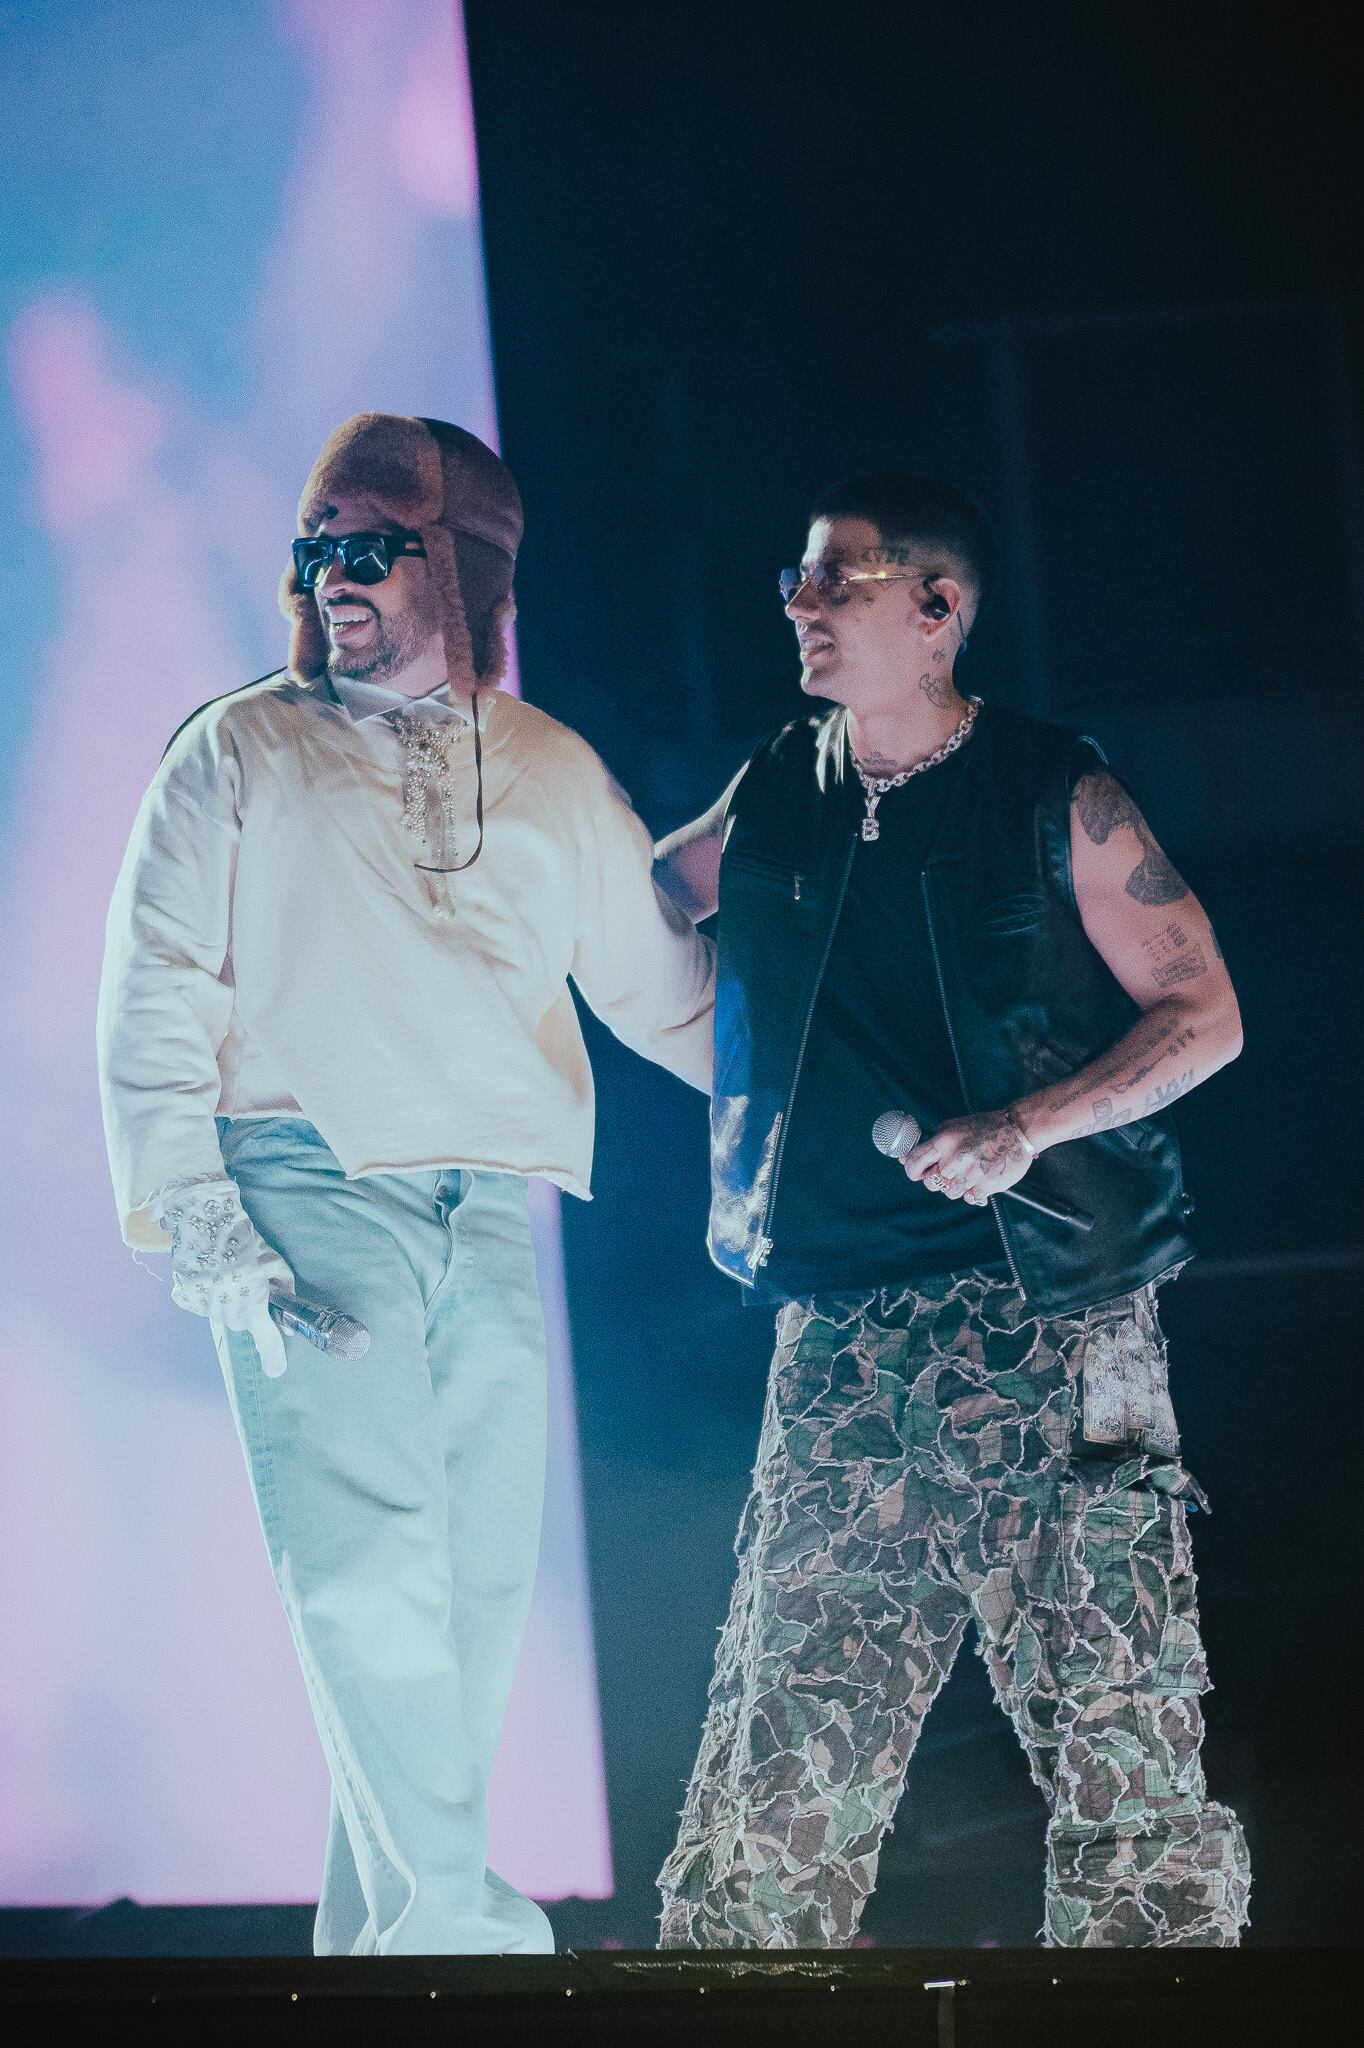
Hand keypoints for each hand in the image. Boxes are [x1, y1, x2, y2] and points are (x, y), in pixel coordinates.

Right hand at [151, 1175, 292, 1376]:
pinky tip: (209, 1275)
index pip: (265, 1335)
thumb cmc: (246, 1240)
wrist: (204, 1219)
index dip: (272, 1351)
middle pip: (241, 1322)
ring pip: (220, 1314)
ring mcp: (201, 1305)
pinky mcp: (183, 1297)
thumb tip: (287, 1324)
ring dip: (226, 1302)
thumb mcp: (275, 1263)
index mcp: (252, 1301)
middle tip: (248, 1286)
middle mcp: (225, 1309)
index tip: (277, 1369)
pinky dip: (206, 1296)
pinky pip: (200, 1305)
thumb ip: (284, 1293)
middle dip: (249, 1310)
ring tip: (226, 1274)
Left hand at [901, 1109, 1034, 1207]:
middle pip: (931, 1183)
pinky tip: (979, 1180)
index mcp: (944, 1141)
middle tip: (951, 1171)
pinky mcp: (986, 1185)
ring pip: (950, 1193)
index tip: (917, 1173)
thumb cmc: (984, 1128)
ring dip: (956, 1187)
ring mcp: (971, 1174)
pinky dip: (972, 1193)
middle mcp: (955, 1158)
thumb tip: (903, 1159)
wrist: (1019, 1131)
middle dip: (938, 1180)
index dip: (911, 1171)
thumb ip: (930, 1143)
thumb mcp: (954, 1127)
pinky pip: (969, 1198)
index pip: (914, 1162)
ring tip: (969, 1173)